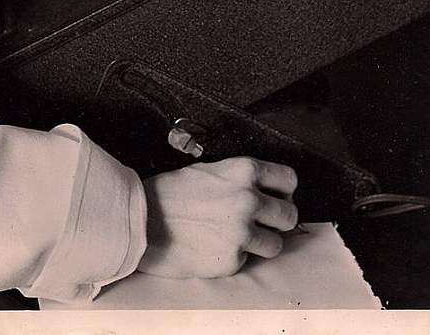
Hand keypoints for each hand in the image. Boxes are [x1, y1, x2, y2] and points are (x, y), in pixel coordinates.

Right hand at [136, 157, 298, 278]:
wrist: (142, 221)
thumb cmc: (168, 194)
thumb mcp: (206, 171)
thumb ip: (237, 179)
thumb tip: (259, 192)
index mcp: (242, 172)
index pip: (288, 179)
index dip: (284, 191)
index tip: (277, 197)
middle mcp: (247, 200)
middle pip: (290, 216)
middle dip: (278, 221)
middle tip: (263, 222)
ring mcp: (242, 232)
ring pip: (276, 244)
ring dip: (261, 243)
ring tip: (238, 237)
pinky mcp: (233, 259)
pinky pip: (248, 260)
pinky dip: (236, 256)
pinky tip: (217, 246)